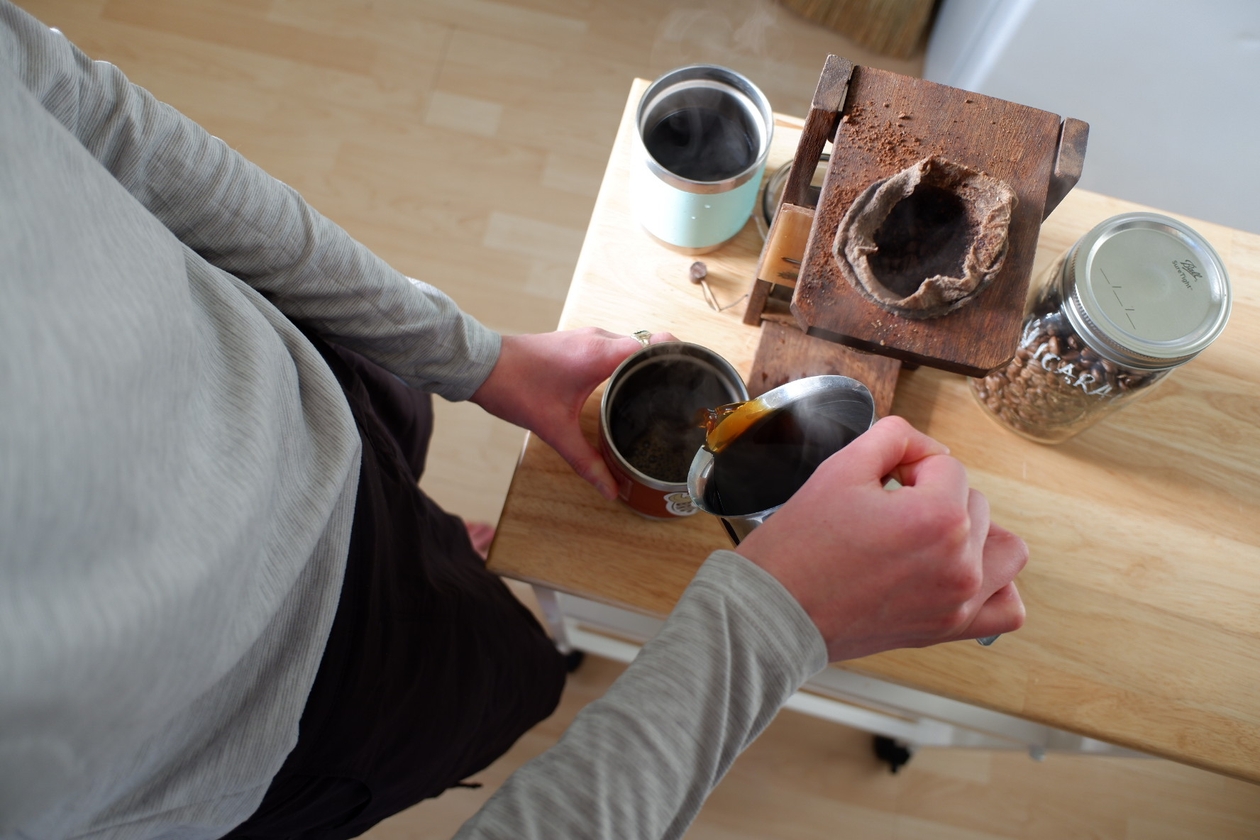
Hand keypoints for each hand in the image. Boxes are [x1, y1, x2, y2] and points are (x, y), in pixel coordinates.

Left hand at [470, 327, 673, 500]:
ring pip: (631, 344)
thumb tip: (610, 489)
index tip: (693, 378)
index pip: (655, 344)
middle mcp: (598, 338)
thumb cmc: (516, 388)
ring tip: (662, 393)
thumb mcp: (555, 430)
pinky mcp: (577, 342)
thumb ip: (586, 461)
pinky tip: (628, 387)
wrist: (480, 366)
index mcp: (600, 353)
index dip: (679, 358)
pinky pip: (615, 346)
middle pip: (648, 343)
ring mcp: (587, 337)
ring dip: (646, 363)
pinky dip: (627, 362)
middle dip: (668, 365)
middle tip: (683, 394)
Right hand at [735, 415, 1027, 660]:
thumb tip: (919, 443)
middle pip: (975, 501)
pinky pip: (1007, 607)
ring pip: (1004, 548)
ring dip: (975, 533)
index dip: (909, 462)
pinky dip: (994, 586)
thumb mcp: (841, 468)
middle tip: (888, 507)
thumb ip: (893, 437)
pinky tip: (959, 572)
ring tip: (930, 536)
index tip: (881, 478)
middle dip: (934, 495)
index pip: (946, 464)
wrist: (777, 610)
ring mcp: (960, 600)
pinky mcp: (949, 628)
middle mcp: (960, 563)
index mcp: (940, 518)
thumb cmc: (800, 548)